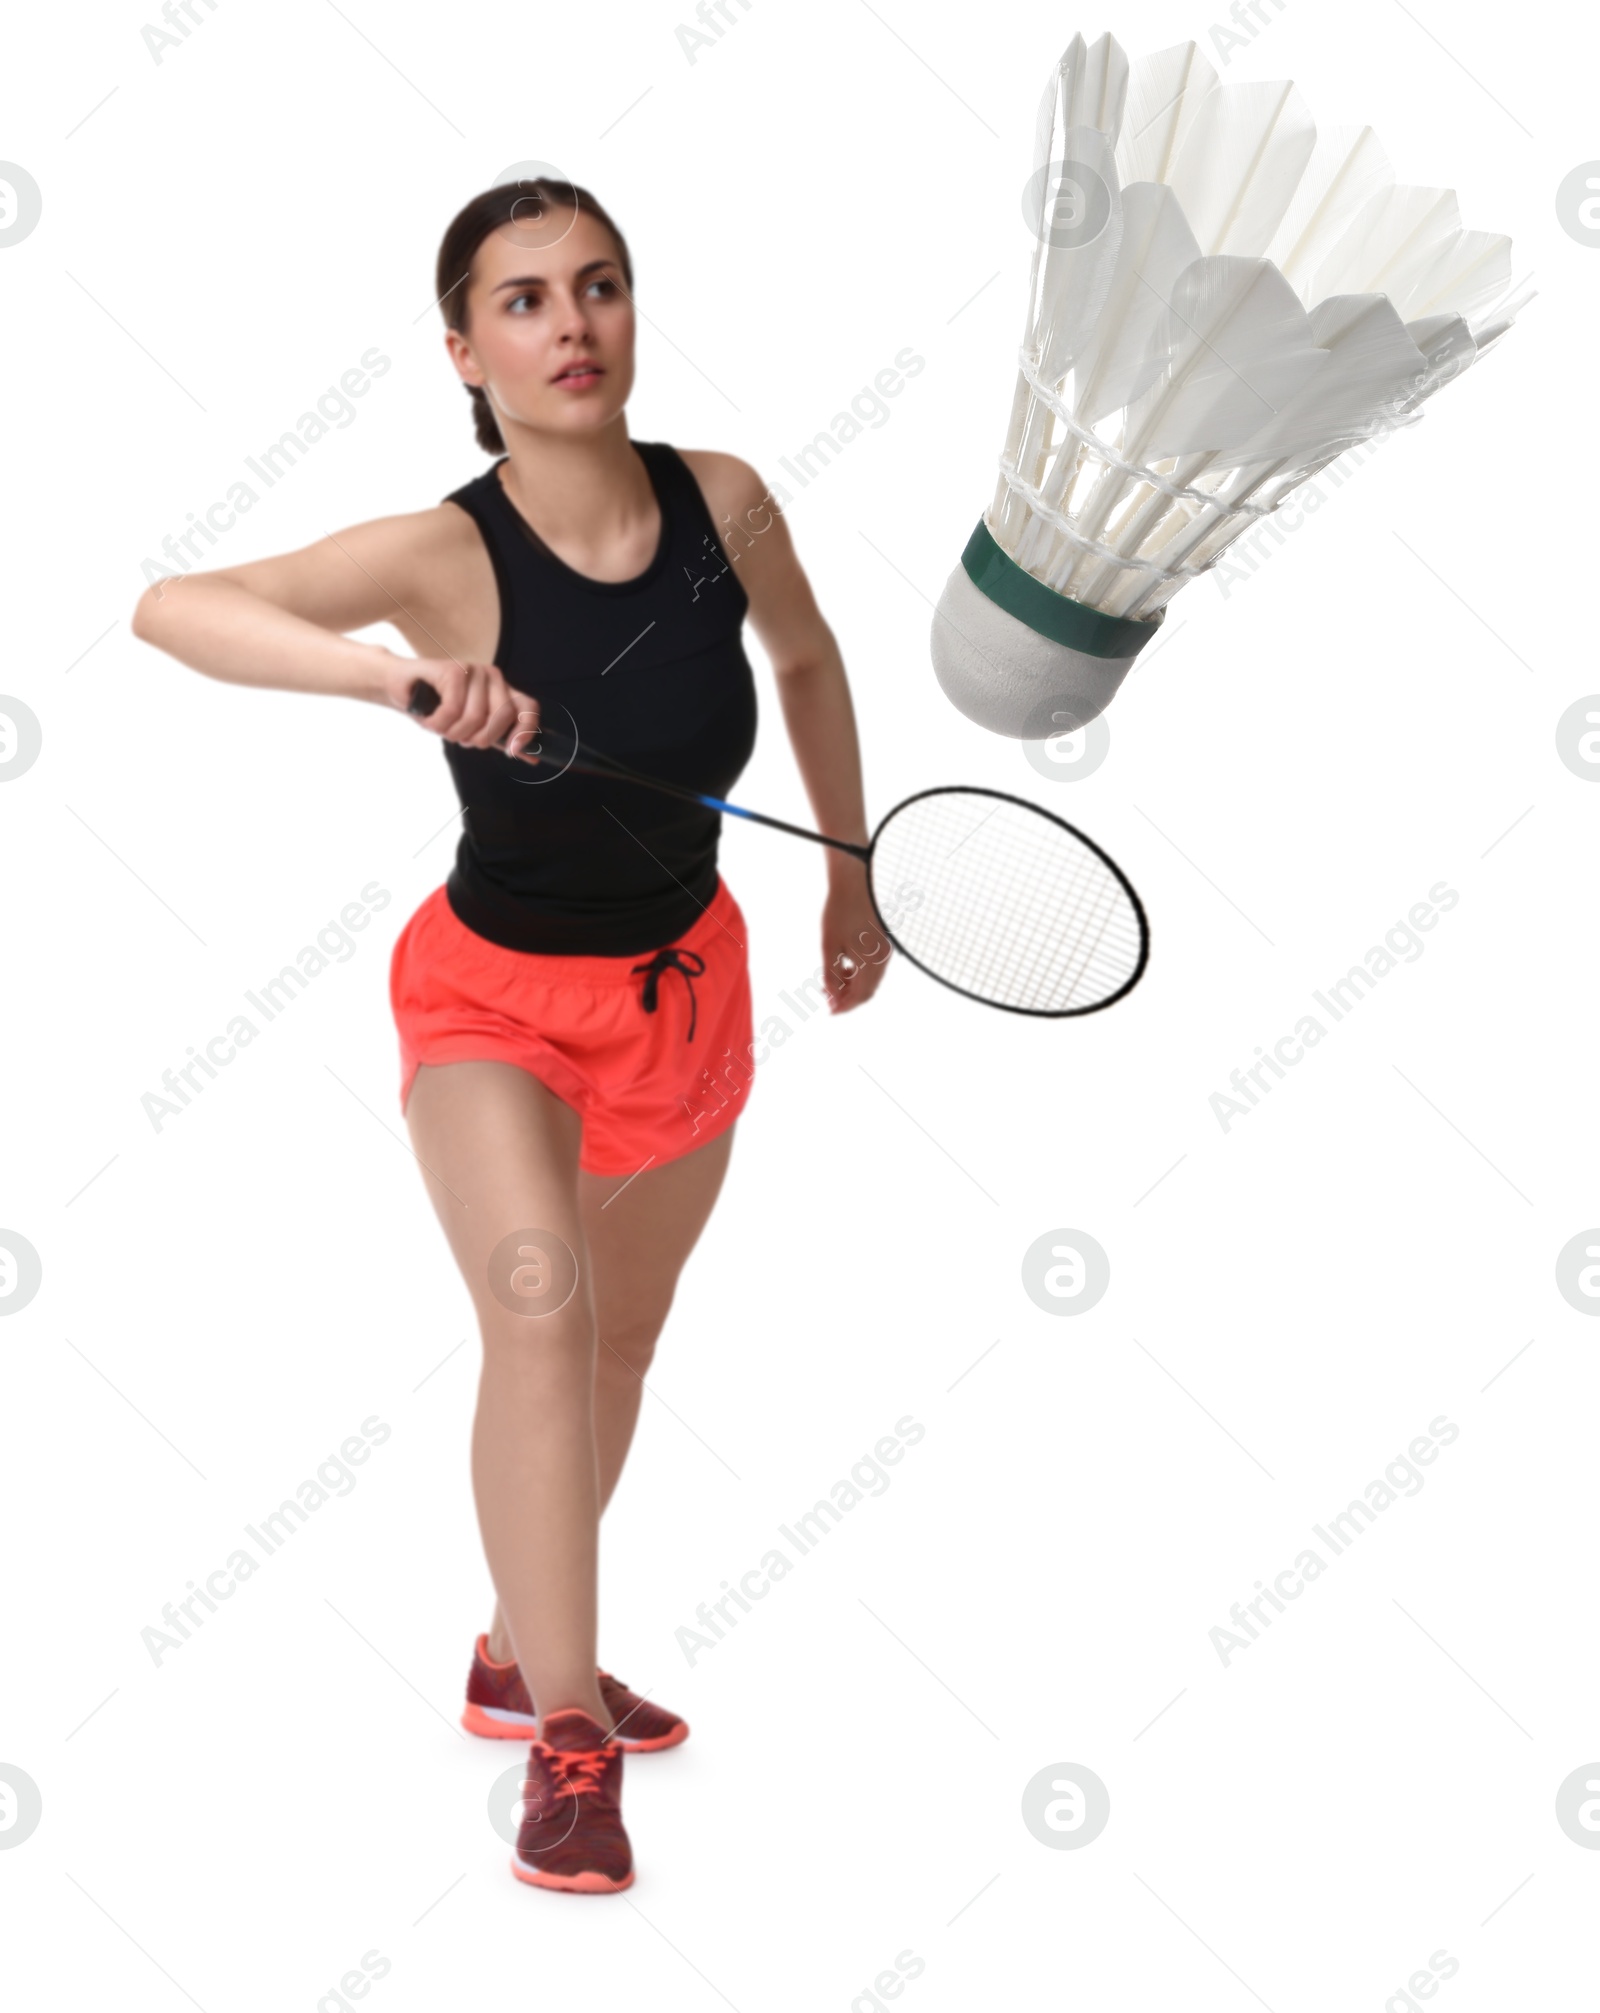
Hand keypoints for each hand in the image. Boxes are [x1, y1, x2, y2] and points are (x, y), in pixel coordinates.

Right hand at [381, 653, 541, 760]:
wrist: (400, 688)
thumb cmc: (435, 707)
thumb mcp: (472, 728)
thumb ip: (500, 739)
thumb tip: (532, 758)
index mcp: (502, 690)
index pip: (528, 708)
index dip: (525, 731)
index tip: (513, 752)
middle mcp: (492, 677)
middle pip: (502, 717)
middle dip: (477, 738)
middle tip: (458, 737)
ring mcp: (474, 670)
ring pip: (474, 718)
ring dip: (451, 732)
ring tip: (439, 725)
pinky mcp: (454, 670)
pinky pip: (453, 710)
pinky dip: (437, 723)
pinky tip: (429, 717)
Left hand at [820, 863, 890, 1013]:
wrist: (856, 879)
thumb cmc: (840, 910)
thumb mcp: (829, 945)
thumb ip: (831, 975)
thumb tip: (832, 999)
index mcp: (871, 960)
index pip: (862, 995)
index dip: (845, 1006)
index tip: (830, 1011)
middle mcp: (883, 958)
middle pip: (869, 991)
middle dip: (848, 998)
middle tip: (827, 997)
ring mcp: (886, 949)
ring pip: (872, 980)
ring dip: (853, 985)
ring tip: (832, 980)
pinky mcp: (885, 941)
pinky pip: (875, 967)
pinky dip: (860, 973)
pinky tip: (845, 965)